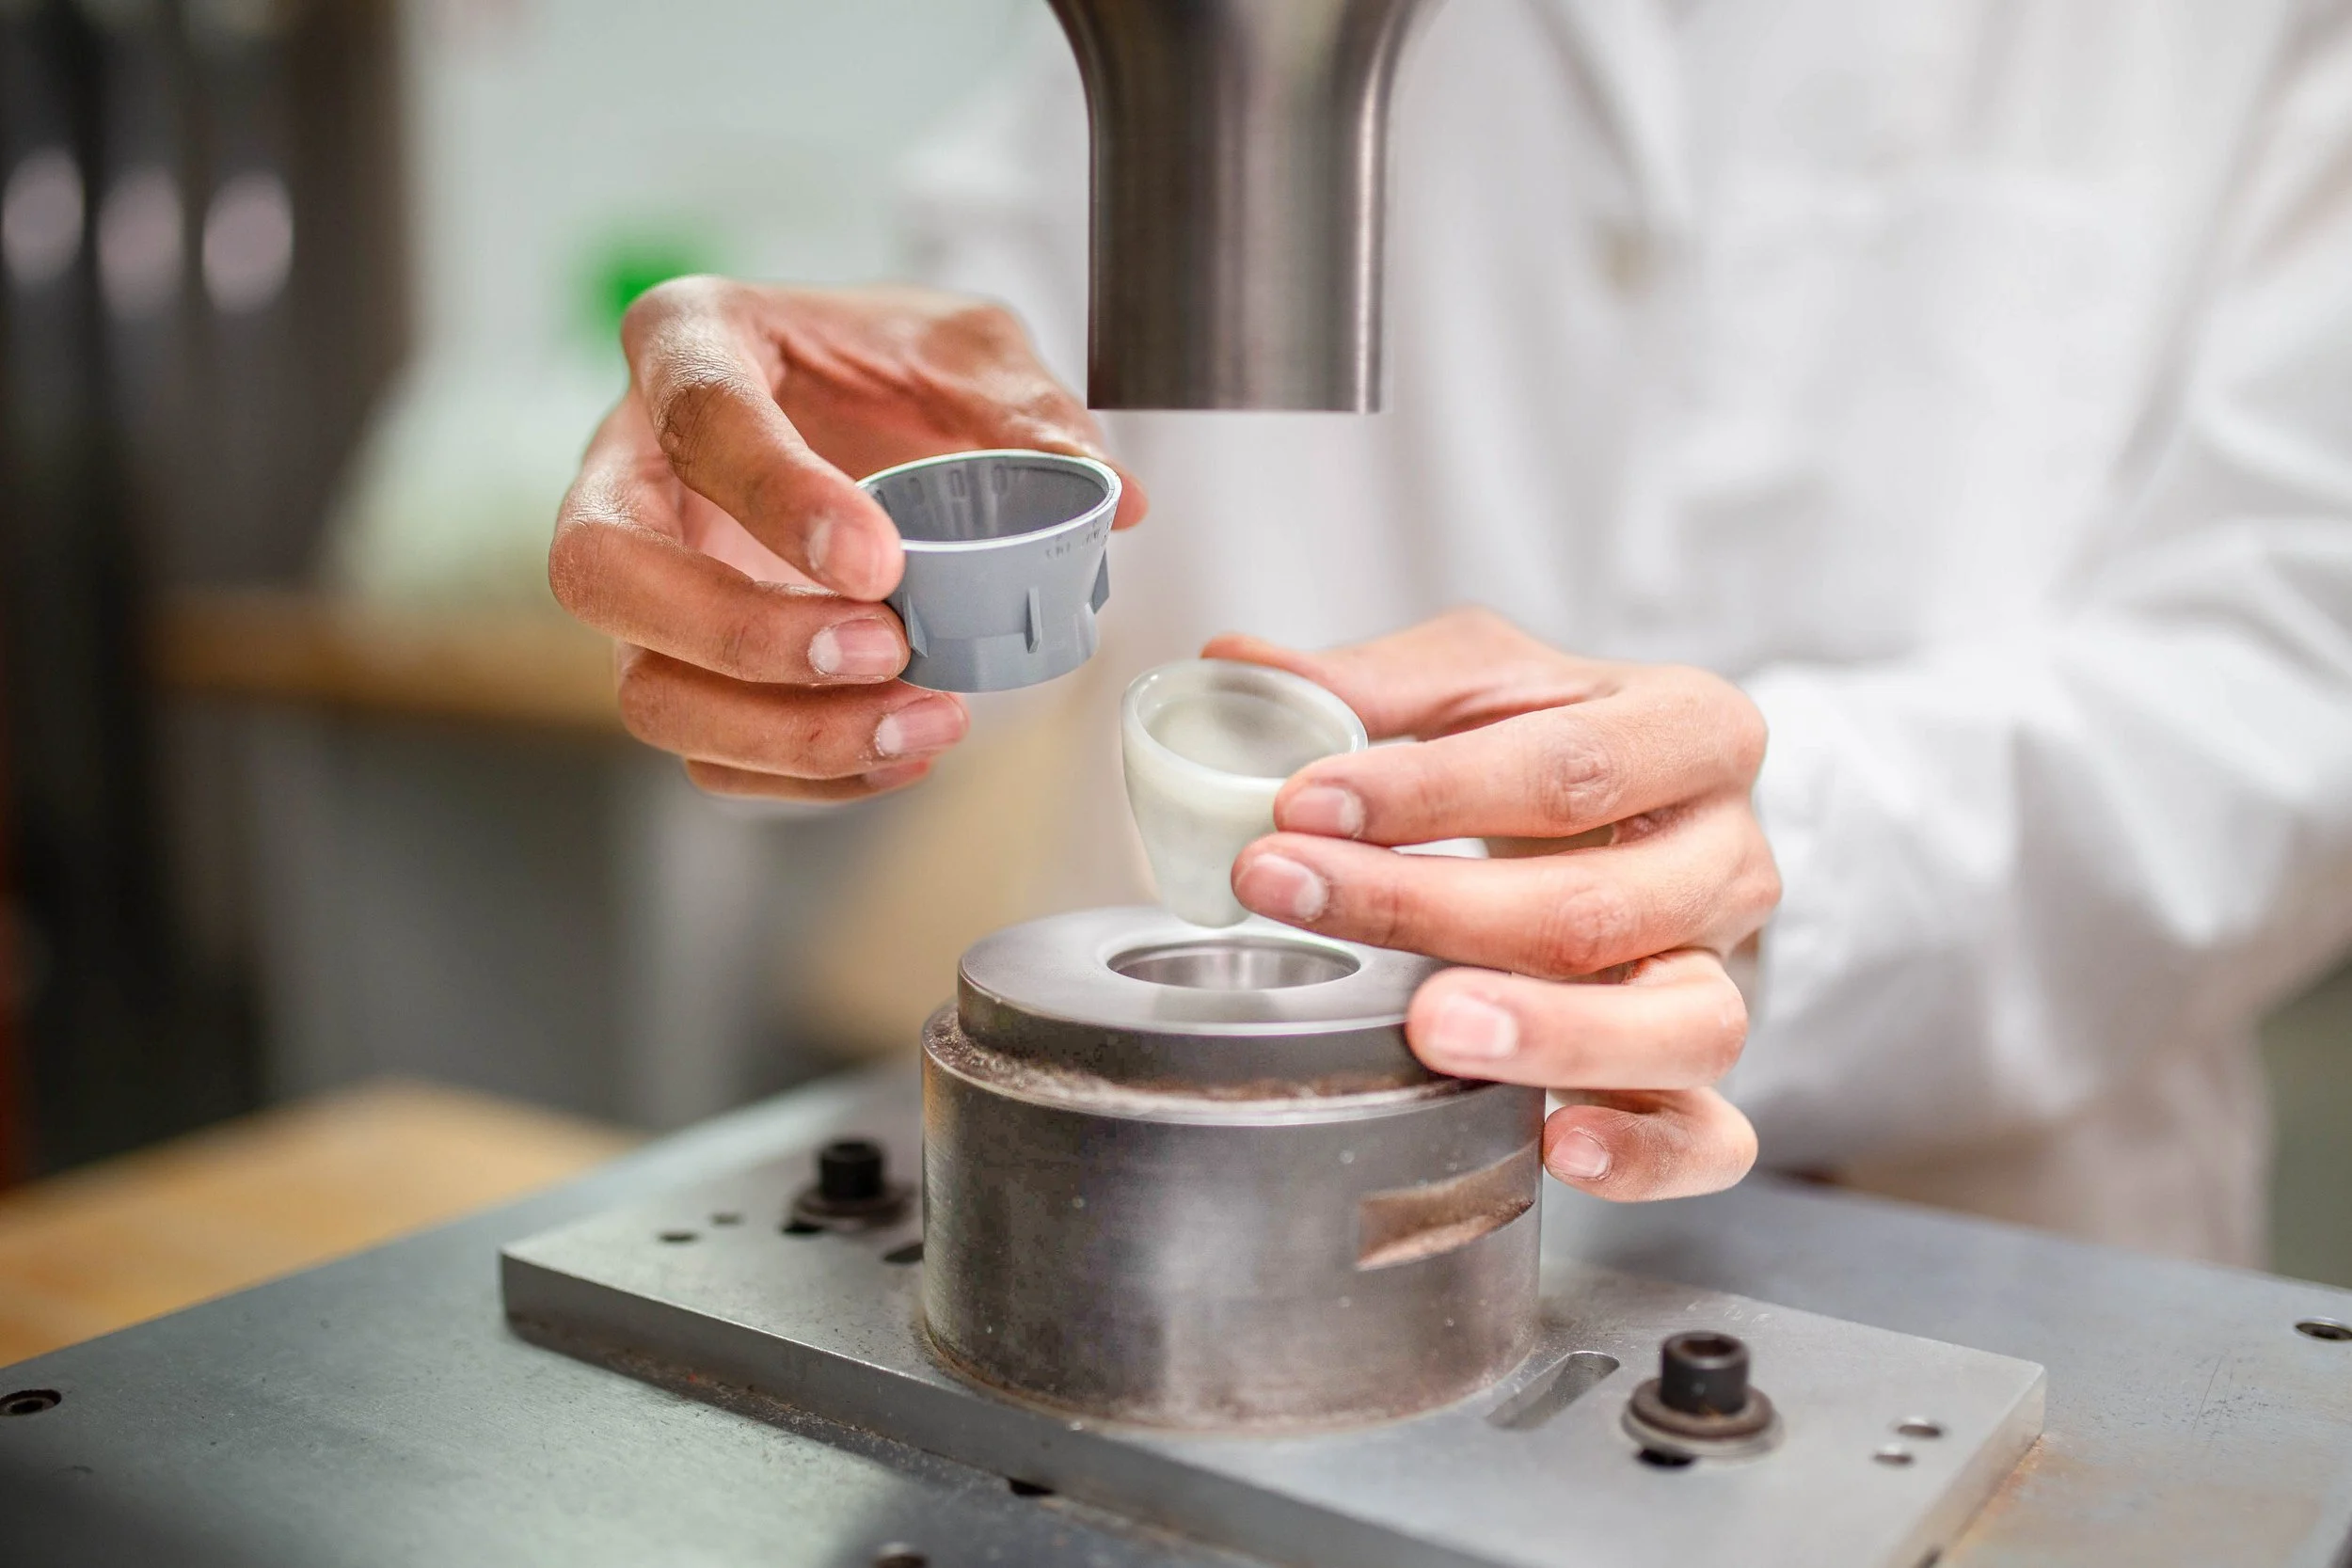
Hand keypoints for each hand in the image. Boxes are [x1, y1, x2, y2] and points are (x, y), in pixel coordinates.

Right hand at [550, 279, 1146, 800]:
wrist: (860, 401)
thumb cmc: (880, 360)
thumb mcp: (965, 348)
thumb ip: (1024, 411)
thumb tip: (1109, 495)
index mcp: (685, 341)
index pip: (697, 418)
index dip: (778, 500)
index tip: (879, 561)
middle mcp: (628, 465)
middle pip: (602, 572)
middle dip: (741, 635)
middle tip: (883, 648)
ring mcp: (643, 578)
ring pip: (646, 688)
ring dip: (781, 732)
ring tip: (921, 720)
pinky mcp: (677, 661)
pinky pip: (706, 750)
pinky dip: (805, 774)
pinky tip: (900, 751)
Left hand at [1209, 609, 1777, 1200]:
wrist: (1656, 822)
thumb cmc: (1561, 745)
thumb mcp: (1482, 683)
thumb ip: (1372, 684)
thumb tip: (1235, 669)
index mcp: (1692, 730)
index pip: (1569, 765)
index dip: (1428, 789)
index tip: (1300, 803)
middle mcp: (1730, 857)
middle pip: (1596, 902)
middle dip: (1426, 907)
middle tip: (1294, 894)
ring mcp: (1728, 972)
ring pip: (1681, 1024)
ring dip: (1549, 1033)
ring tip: (1428, 1026)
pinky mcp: (1708, 1072)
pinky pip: (1711, 1136)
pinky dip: (1643, 1154)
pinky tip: (1554, 1142)